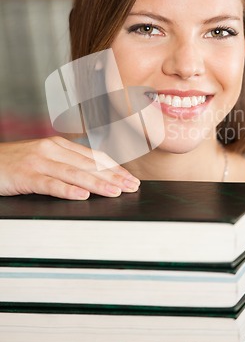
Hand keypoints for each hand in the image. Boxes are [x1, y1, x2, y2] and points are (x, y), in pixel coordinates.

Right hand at [0, 136, 139, 199]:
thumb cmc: (15, 163)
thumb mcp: (43, 159)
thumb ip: (65, 165)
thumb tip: (92, 178)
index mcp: (59, 145)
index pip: (93, 156)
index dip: (114, 167)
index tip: (129, 178)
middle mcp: (52, 150)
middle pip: (88, 164)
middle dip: (113, 176)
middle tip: (132, 187)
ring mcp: (39, 162)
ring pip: (74, 173)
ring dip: (98, 183)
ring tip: (115, 192)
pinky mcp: (26, 175)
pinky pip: (50, 184)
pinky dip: (68, 190)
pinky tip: (82, 196)